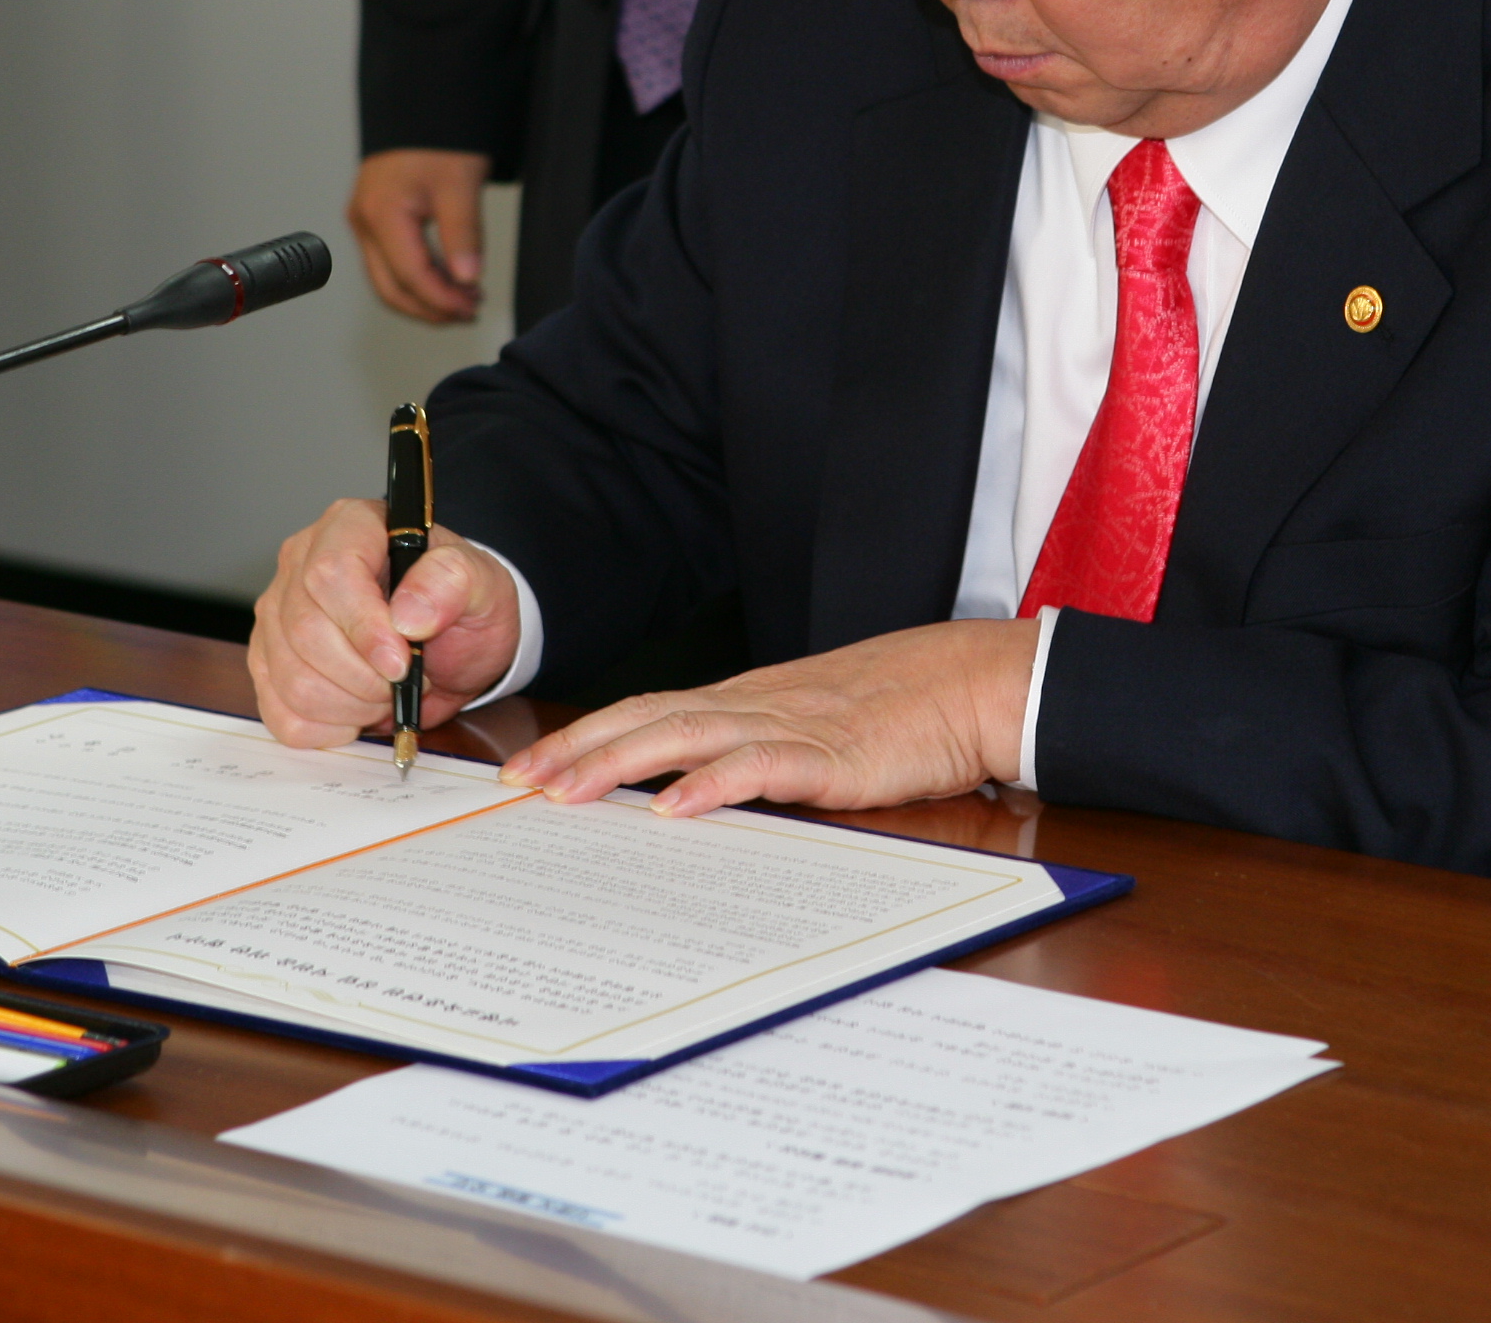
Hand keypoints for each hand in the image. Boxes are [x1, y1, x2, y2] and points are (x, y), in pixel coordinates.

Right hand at [249, 496, 526, 747]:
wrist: (453, 640)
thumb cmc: (461, 603)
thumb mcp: (481, 583)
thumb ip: (453, 582)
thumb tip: (409, 614)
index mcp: (350, 526)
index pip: (331, 573)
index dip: (364, 627)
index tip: (400, 662)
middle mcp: (301, 563)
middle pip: (306, 632)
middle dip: (366, 676)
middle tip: (407, 678)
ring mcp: (277, 616)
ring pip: (292, 680)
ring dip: (352, 705)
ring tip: (387, 691)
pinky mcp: (269, 664)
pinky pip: (283, 715)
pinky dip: (330, 727)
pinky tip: (359, 709)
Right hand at [349, 149, 491, 322]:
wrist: (423, 107)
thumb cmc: (438, 135)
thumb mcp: (460, 185)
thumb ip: (463, 235)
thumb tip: (467, 280)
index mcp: (382, 213)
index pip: (410, 276)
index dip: (441, 301)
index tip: (471, 309)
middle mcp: (364, 221)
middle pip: (391, 288)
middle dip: (430, 308)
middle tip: (469, 313)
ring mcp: (365, 222)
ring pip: (388, 280)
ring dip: (424, 297)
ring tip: (464, 300)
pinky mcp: (374, 220)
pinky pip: (390, 263)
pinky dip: (418, 279)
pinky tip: (448, 280)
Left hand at [499, 620, 1039, 817]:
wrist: (973, 683)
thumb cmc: (900, 709)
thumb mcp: (812, 726)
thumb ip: (756, 750)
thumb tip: (692, 790)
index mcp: (748, 698)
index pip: (648, 711)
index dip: (585, 736)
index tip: (529, 769)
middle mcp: (756, 703)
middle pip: (648, 718)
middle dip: (577, 750)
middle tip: (516, 783)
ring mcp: (791, 725)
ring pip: (687, 736)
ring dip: (620, 763)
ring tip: (567, 791)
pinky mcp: (831, 755)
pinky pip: (760, 767)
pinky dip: (712, 785)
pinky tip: (673, 807)